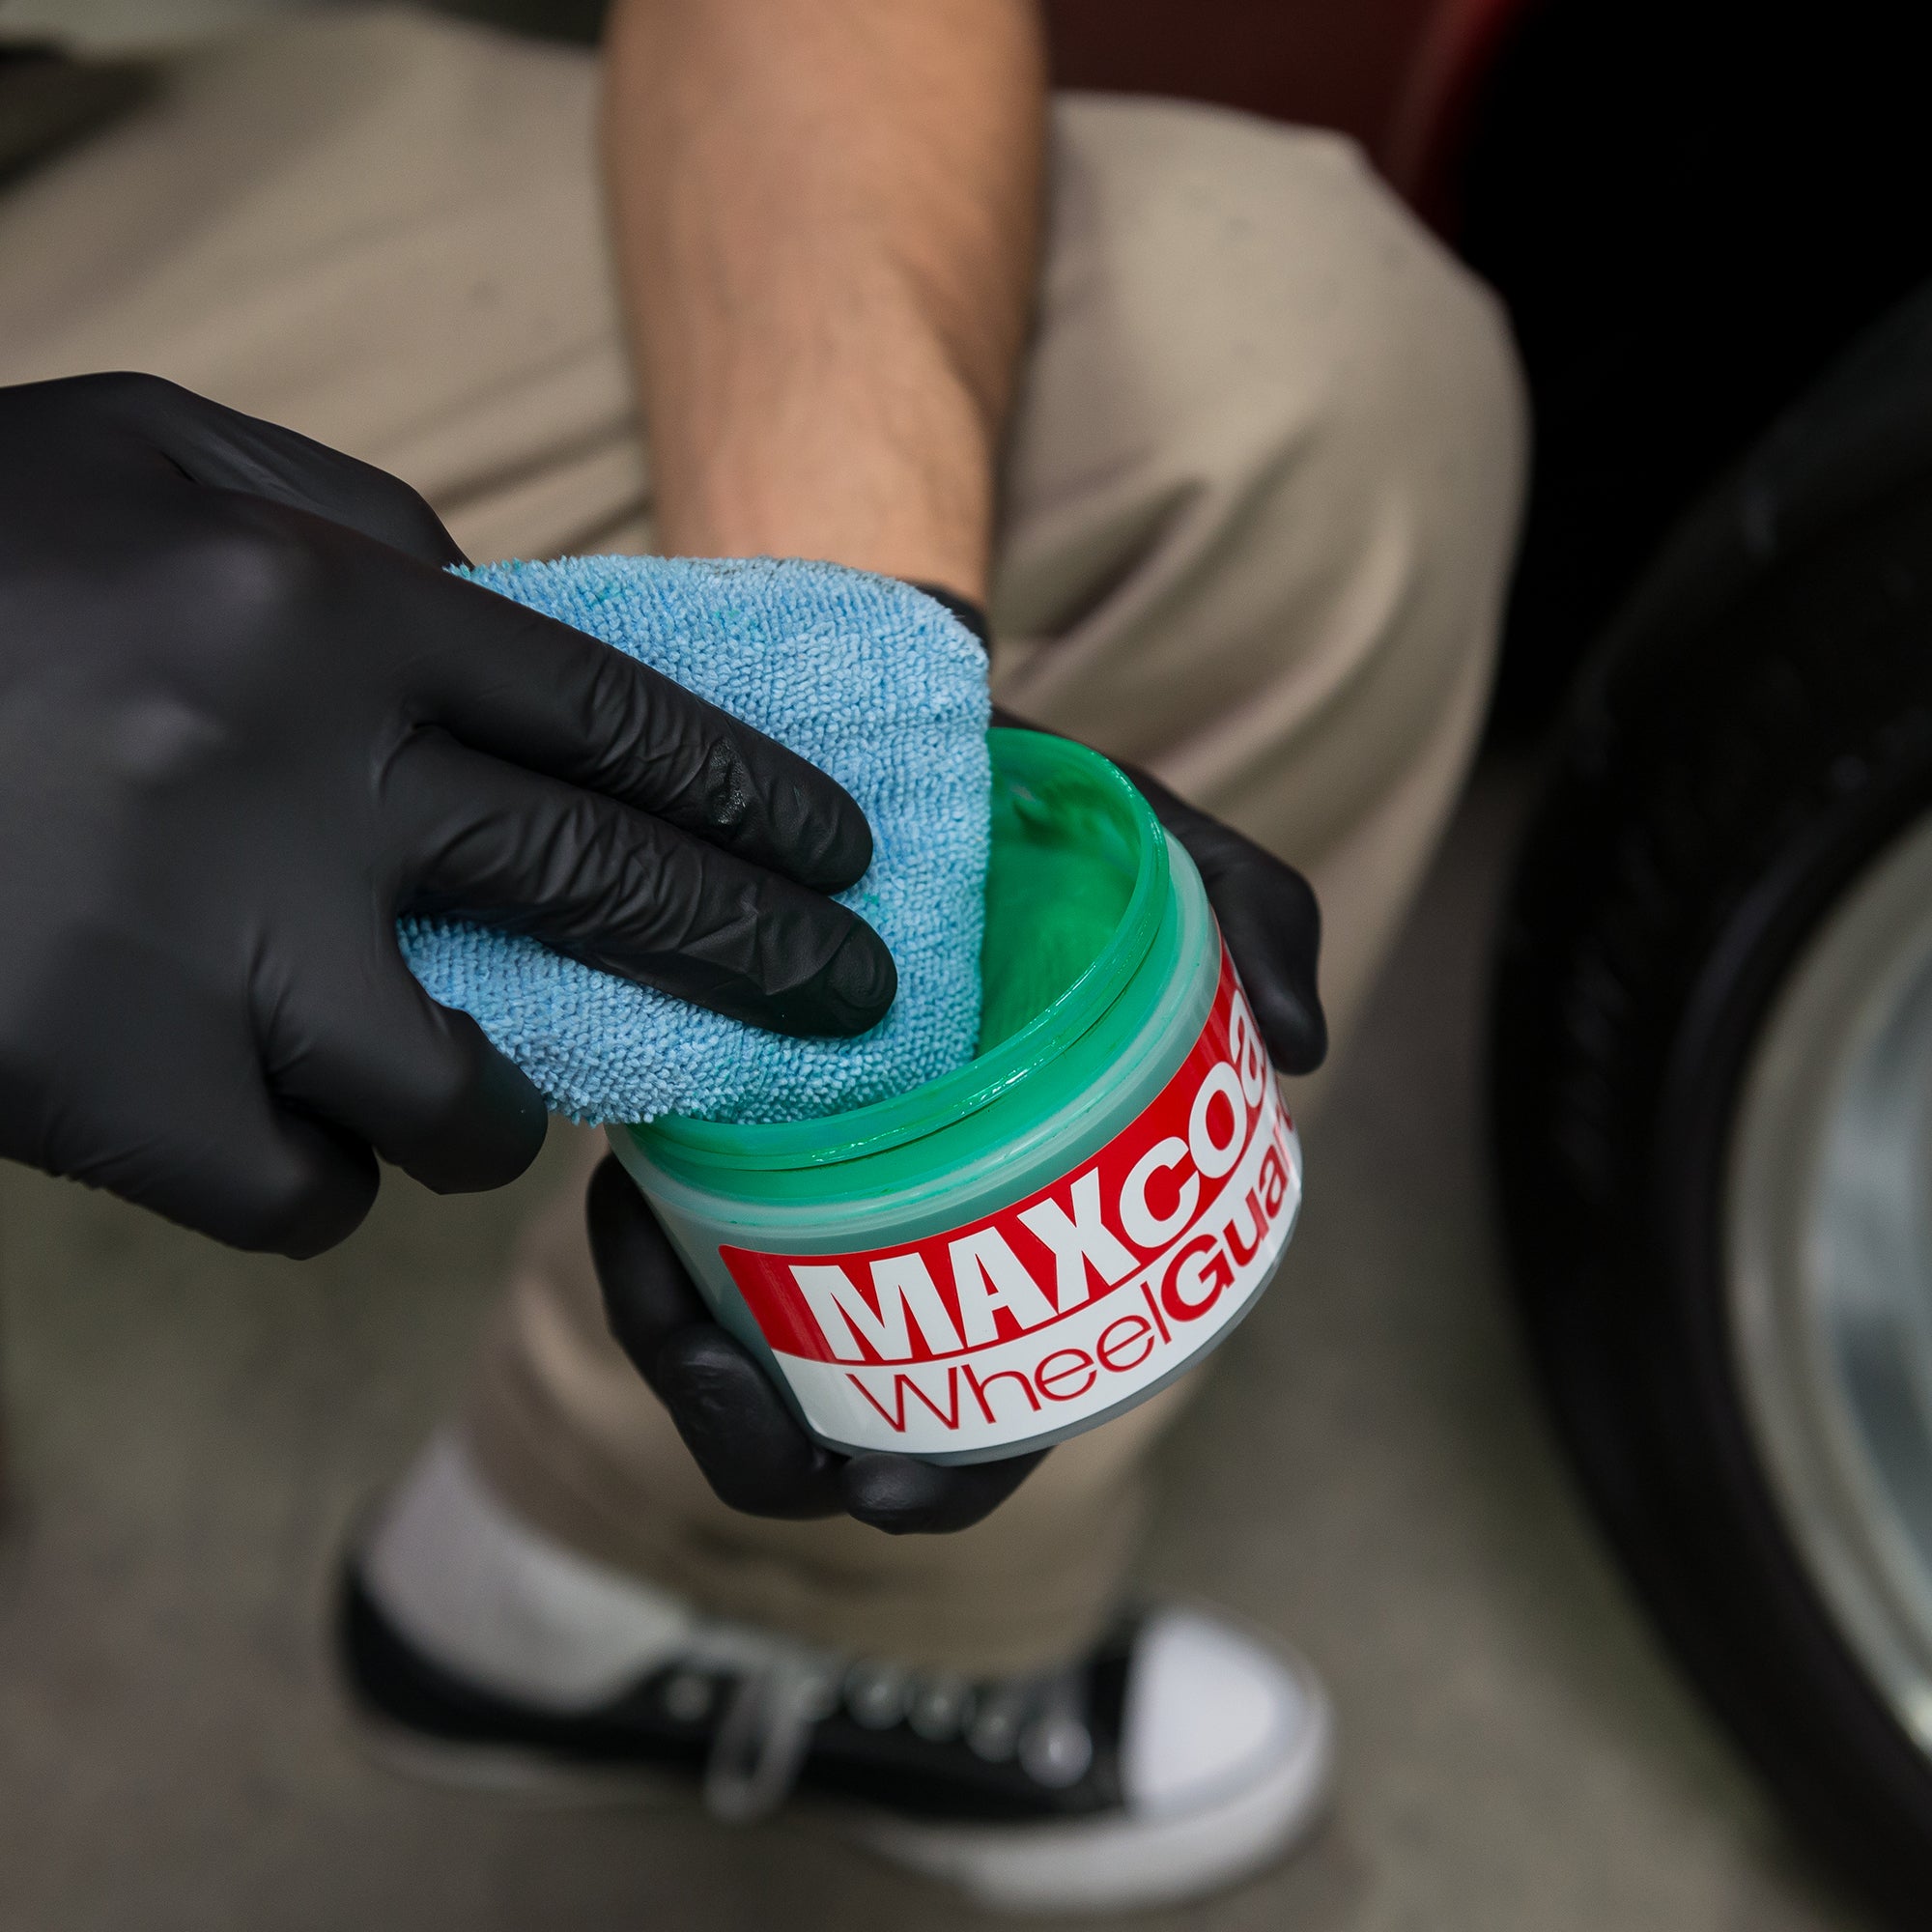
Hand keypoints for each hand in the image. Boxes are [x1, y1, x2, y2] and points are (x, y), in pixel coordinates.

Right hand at [0, 374, 894, 1255]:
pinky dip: (322, 1181)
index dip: (752, 799)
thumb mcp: (147, 458)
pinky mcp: (101, 1096)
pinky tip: (281, 1133)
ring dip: (491, 1110)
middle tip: (853, 1003)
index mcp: (320, 606)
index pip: (615, 719)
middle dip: (766, 960)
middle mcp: (294, 772)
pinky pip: (304, 1195)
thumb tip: (503, 605)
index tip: (842, 858)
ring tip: (464, 1091)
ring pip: (458, 1094)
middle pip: (610, 890)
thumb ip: (346, 521)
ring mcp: (203, 949)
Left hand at [590, 598, 1324, 1535]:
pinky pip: (648, 1253)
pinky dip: (636, 1256)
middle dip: (779, 1449)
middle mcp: (907, 1227)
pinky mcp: (695, 1151)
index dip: (955, 1469)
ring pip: (724, 1355)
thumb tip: (1297, 1045)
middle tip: (749, 1403)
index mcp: (1023, 1213)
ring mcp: (795, 1198)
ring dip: (684, 1355)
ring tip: (663, 1280)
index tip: (895, 1493)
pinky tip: (626, 1189)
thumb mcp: (1142, 847)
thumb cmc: (1023, 824)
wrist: (881, 752)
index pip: (1002, 1394)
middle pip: (844, 1413)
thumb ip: (1246, 917)